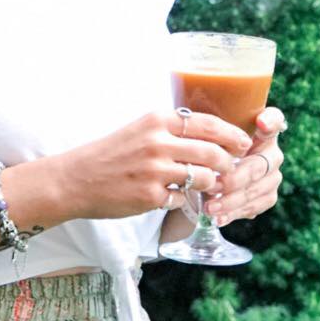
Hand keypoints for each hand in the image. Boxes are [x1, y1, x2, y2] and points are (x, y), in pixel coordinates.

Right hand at [54, 109, 254, 220]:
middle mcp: (158, 142)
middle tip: (231, 169)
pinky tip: (173, 198)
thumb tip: (209, 136)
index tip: (244, 143)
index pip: (208, 123)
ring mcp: (155, 170)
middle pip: (212, 152)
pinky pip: (183, 200)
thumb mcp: (139, 129)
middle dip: (228, 164)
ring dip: (209, 184)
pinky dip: (183, 200)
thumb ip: (170, 130)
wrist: (75, 178)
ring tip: (206, 186)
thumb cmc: (110, 153)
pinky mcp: (150, 196)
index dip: (232, 134)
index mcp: (156, 120)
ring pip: (203, 178)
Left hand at [202, 106, 285, 226]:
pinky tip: (217, 218)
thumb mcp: (206, 131)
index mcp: (261, 129)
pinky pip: (253, 207)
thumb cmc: (207, 144)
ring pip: (255, 189)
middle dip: (234, 177)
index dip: (271, 121)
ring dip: (230, 200)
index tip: (260, 123)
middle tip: (212, 185)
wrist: (211, 170)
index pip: (275, 120)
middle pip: (258, 165)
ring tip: (208, 206)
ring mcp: (272, 176)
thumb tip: (187, 119)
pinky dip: (232, 213)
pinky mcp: (267, 196)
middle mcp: (271, 152)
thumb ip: (206, 127)